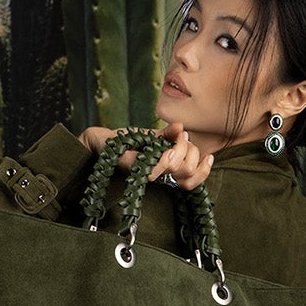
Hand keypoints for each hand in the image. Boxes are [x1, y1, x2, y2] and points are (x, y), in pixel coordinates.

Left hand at [77, 122, 213, 188]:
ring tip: (167, 150)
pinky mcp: (132, 167)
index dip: (203, 170)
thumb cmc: (124, 142)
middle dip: (187, 153)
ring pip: (176, 169)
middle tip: (176, 144)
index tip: (206, 157)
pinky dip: (160, 160)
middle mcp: (159, 174)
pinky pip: (153, 168)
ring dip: (175, 155)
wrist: (98, 142)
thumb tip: (181, 128)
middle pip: (188, 169)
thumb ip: (167, 135)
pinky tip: (162, 154)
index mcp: (166, 168)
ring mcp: (147, 172)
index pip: (196, 177)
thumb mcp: (150, 136)